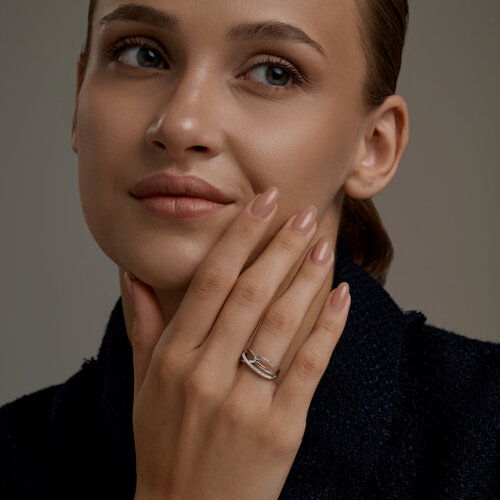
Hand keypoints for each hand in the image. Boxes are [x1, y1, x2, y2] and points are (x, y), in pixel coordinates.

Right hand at [125, 187, 350, 499]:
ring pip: (282, 322)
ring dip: (307, 277)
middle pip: (251, 292)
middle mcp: (206, 374)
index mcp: (173, 357)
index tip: (263, 203)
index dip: (240, 236)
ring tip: (324, 245)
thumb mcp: (143, 382)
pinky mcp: (280, 428)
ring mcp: (244, 402)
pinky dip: (328, 327)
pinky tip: (342, 297)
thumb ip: (142, 323)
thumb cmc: (164, 441)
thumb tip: (133, 272)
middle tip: (304, 213)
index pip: (212, 280)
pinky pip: (308, 366)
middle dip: (281, 246)